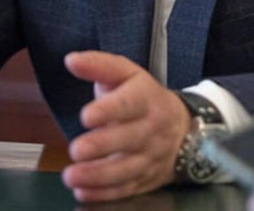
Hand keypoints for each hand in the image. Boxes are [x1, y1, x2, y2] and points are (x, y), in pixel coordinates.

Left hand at [61, 51, 190, 201]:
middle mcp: (151, 129)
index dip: (108, 111)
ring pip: (127, 170)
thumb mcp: (127, 74)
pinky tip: (82, 191)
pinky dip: (104, 194)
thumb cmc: (144, 97)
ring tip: (71, 176)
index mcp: (145, 98)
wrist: (183, 127)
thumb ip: (99, 66)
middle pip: (130, 139)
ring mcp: (151, 157)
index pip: (129, 104)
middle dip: (102, 146)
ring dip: (98, 176)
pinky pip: (126, 189)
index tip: (85, 116)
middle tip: (76, 150)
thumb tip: (71, 60)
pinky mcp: (146, 179)